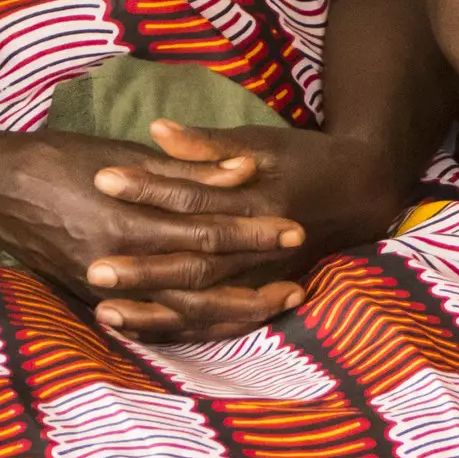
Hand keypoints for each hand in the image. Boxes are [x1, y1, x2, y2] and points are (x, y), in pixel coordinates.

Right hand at [0, 126, 306, 337]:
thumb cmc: (60, 159)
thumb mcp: (123, 155)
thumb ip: (186, 169)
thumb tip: (245, 171)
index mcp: (126, 221)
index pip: (205, 233)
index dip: (252, 233)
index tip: (294, 230)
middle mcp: (116, 262)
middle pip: (201, 280)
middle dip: (253, 280)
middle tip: (300, 280)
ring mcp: (104, 288)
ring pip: (182, 312)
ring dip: (234, 312)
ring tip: (279, 305)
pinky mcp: (96, 299)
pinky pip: (157, 322)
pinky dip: (197, 325)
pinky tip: (233, 322)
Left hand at [83, 120, 416, 335]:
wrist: (364, 189)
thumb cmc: (307, 159)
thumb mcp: (261, 141)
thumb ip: (209, 144)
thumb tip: (157, 130)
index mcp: (259, 199)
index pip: (194, 196)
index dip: (149, 188)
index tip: (102, 180)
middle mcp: (261, 245)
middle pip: (197, 262)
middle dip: (146, 269)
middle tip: (94, 269)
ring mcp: (263, 273)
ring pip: (206, 301)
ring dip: (156, 309)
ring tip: (106, 309)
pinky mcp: (263, 290)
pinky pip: (218, 319)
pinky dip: (179, 327)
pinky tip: (138, 327)